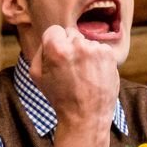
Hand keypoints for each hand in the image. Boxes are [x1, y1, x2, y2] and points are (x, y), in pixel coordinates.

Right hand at [33, 21, 124, 140]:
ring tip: (83, 75)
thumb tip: (51, 37)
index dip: (54, 44)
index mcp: (56, 48)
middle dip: (70, 47)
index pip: (54, 30)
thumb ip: (40, 50)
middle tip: (70, 69)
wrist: (86, 116)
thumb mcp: (37, 75)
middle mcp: (77, 44)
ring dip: (84, 53)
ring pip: (86, 42)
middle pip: (71, 34)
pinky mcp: (109, 54)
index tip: (58, 57)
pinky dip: (97, 59)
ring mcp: (95, 49)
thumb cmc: (60, 96)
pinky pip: (99, 49)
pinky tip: (93, 74)